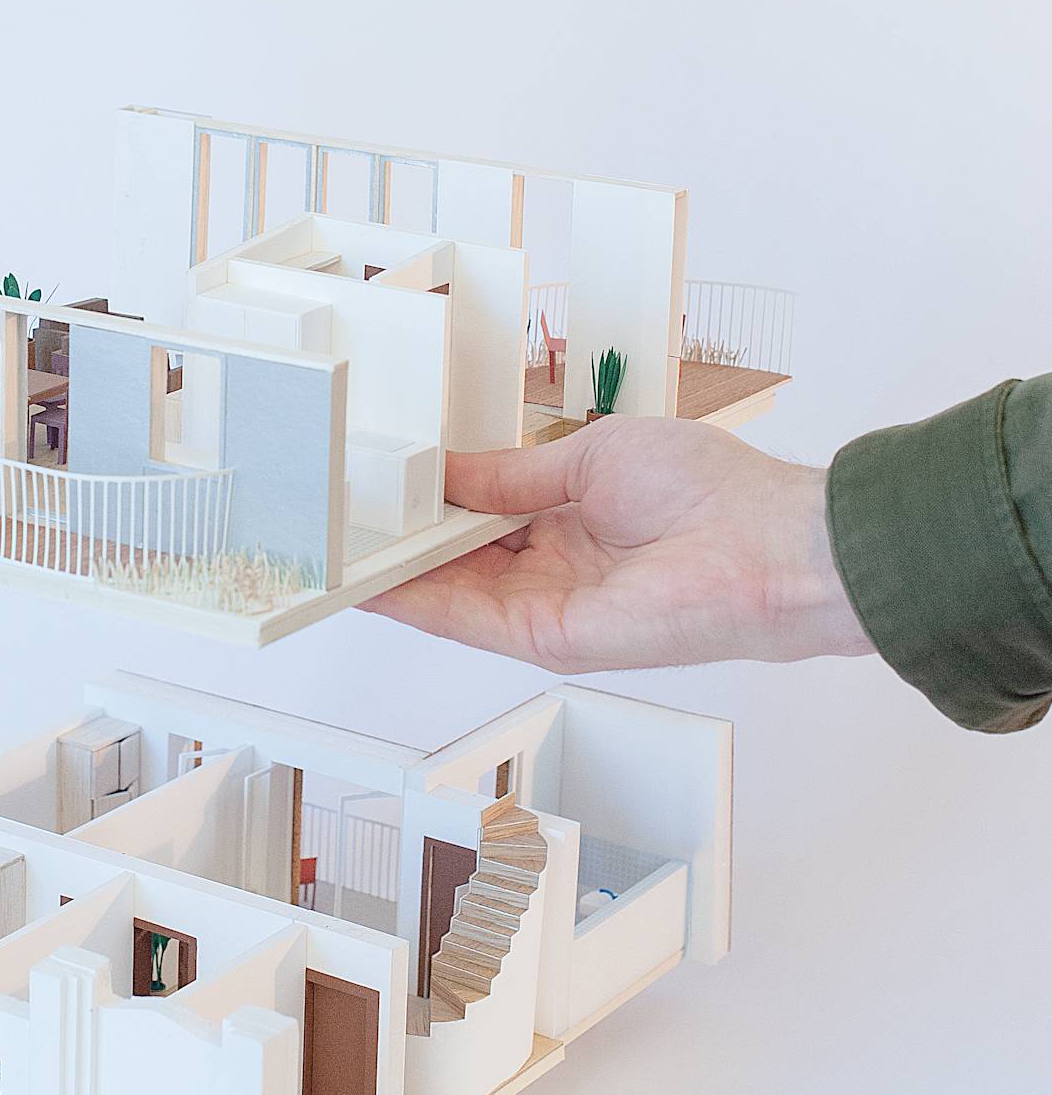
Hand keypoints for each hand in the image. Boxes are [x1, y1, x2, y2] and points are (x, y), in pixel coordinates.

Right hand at [365, 418, 872, 672]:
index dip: (429, 501)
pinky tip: (369, 575)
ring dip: (388, 570)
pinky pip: (466, 618)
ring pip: (447, 591)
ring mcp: (548, 607)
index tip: (378, 482)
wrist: (769, 547)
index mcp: (571, 518)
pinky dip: (414, 599)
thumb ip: (511, 477)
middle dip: (396, 538)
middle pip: (454, 558)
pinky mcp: (549, 638)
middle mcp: (554, 567)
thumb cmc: (711, 488)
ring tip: (325, 541)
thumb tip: (448, 473)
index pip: (480, 515)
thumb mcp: (590, 457)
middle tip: (330, 513)